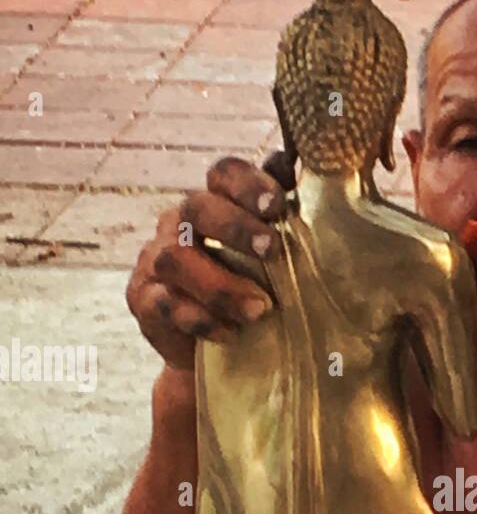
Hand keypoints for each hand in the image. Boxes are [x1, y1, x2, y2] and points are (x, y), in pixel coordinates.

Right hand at [125, 153, 293, 370]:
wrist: (230, 351)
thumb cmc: (256, 290)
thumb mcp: (276, 253)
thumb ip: (285, 208)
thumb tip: (296, 162)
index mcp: (215, 203)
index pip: (223, 174)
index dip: (248, 184)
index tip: (277, 205)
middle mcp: (180, 225)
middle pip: (196, 208)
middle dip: (235, 226)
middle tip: (273, 250)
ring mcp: (156, 261)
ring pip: (175, 259)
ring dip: (220, 286)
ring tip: (259, 310)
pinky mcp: (145, 301)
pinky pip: (164, 305)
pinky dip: (199, 319)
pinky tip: (230, 333)